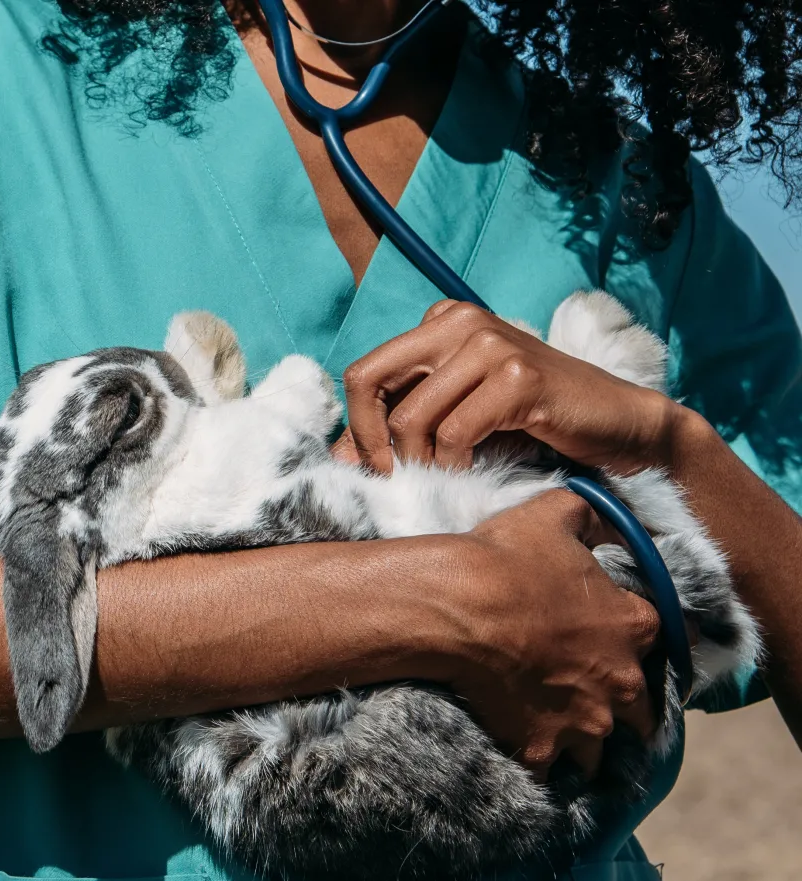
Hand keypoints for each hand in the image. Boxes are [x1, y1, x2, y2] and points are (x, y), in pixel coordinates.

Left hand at [341, 300, 683, 473]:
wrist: (619, 427)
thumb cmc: (535, 423)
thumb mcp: (457, 416)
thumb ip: (403, 422)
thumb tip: (340, 456)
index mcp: (441, 321)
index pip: (364, 373)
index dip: (357, 427)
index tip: (375, 467)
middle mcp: (459, 320)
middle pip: (369, 381)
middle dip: (371, 442)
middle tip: (395, 480)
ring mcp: (490, 343)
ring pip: (410, 416)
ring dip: (419, 462)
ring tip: (445, 478)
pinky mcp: (518, 377)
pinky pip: (454, 434)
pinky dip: (454, 465)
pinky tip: (474, 472)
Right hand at [436, 490, 660, 780]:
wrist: (457, 607)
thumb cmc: (506, 558)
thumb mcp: (555, 513)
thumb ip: (589, 515)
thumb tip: (604, 517)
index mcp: (633, 627)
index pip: (663, 644)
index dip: (635, 644)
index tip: (614, 644)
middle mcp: (620, 682)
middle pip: (641, 713)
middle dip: (621, 709)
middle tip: (588, 699)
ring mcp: (584, 721)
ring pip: (599, 751)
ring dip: (583, 744)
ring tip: (555, 735)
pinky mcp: (542, 747)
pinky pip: (550, 773)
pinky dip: (539, 767)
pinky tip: (523, 756)